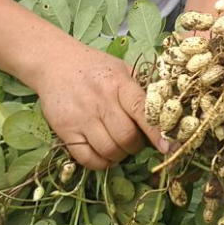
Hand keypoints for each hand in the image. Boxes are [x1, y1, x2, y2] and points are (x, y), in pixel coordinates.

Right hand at [27, 42, 168, 169]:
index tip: (169, 147)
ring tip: (120, 146)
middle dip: (136, 145)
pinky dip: (101, 162)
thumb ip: (142, 89)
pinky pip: (88, 159)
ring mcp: (81, 117)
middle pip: (127, 137)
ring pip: (109, 150)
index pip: (142, 110)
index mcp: (119, 83)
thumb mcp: (122, 69)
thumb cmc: (95, 67)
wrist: (54, 62)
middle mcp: (100, 101)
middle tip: (135, 140)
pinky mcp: (65, 130)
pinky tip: (104, 153)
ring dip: (120, 155)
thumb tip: (167, 111)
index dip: (156, 132)